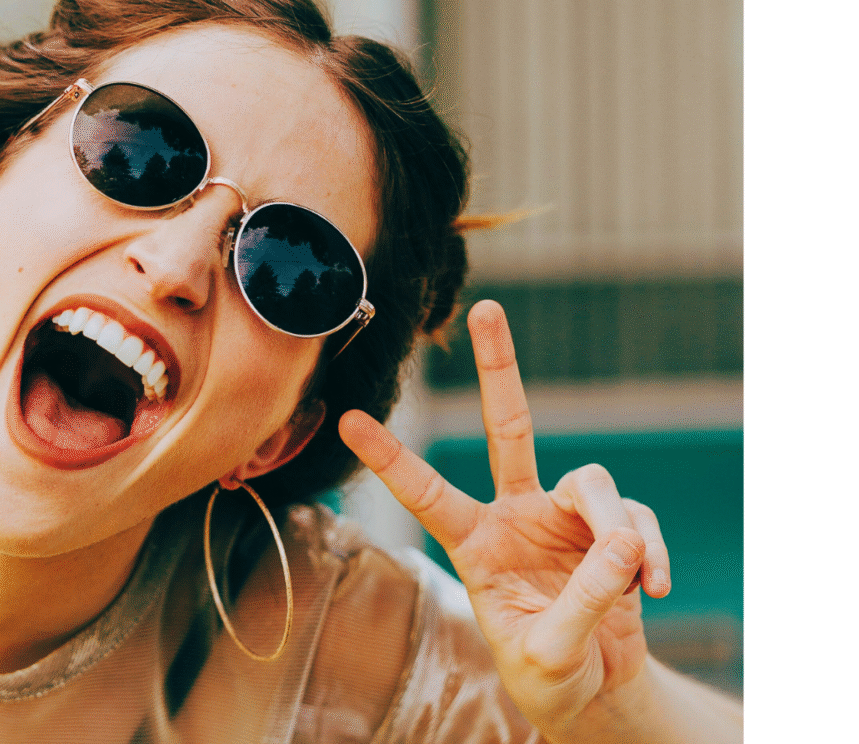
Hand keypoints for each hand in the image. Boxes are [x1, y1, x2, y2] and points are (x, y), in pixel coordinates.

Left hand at [339, 300, 670, 739]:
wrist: (595, 691)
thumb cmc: (548, 673)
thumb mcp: (549, 651)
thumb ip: (582, 600)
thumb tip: (624, 543)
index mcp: (474, 543)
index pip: (426, 493)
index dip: (390, 459)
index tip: (348, 420)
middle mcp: (515, 515)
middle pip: (509, 427)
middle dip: (499, 367)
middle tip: (488, 307)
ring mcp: (565, 517)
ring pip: (594, 483)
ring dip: (618, 529)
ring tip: (631, 580)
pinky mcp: (614, 530)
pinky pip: (637, 523)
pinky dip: (649, 554)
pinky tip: (652, 590)